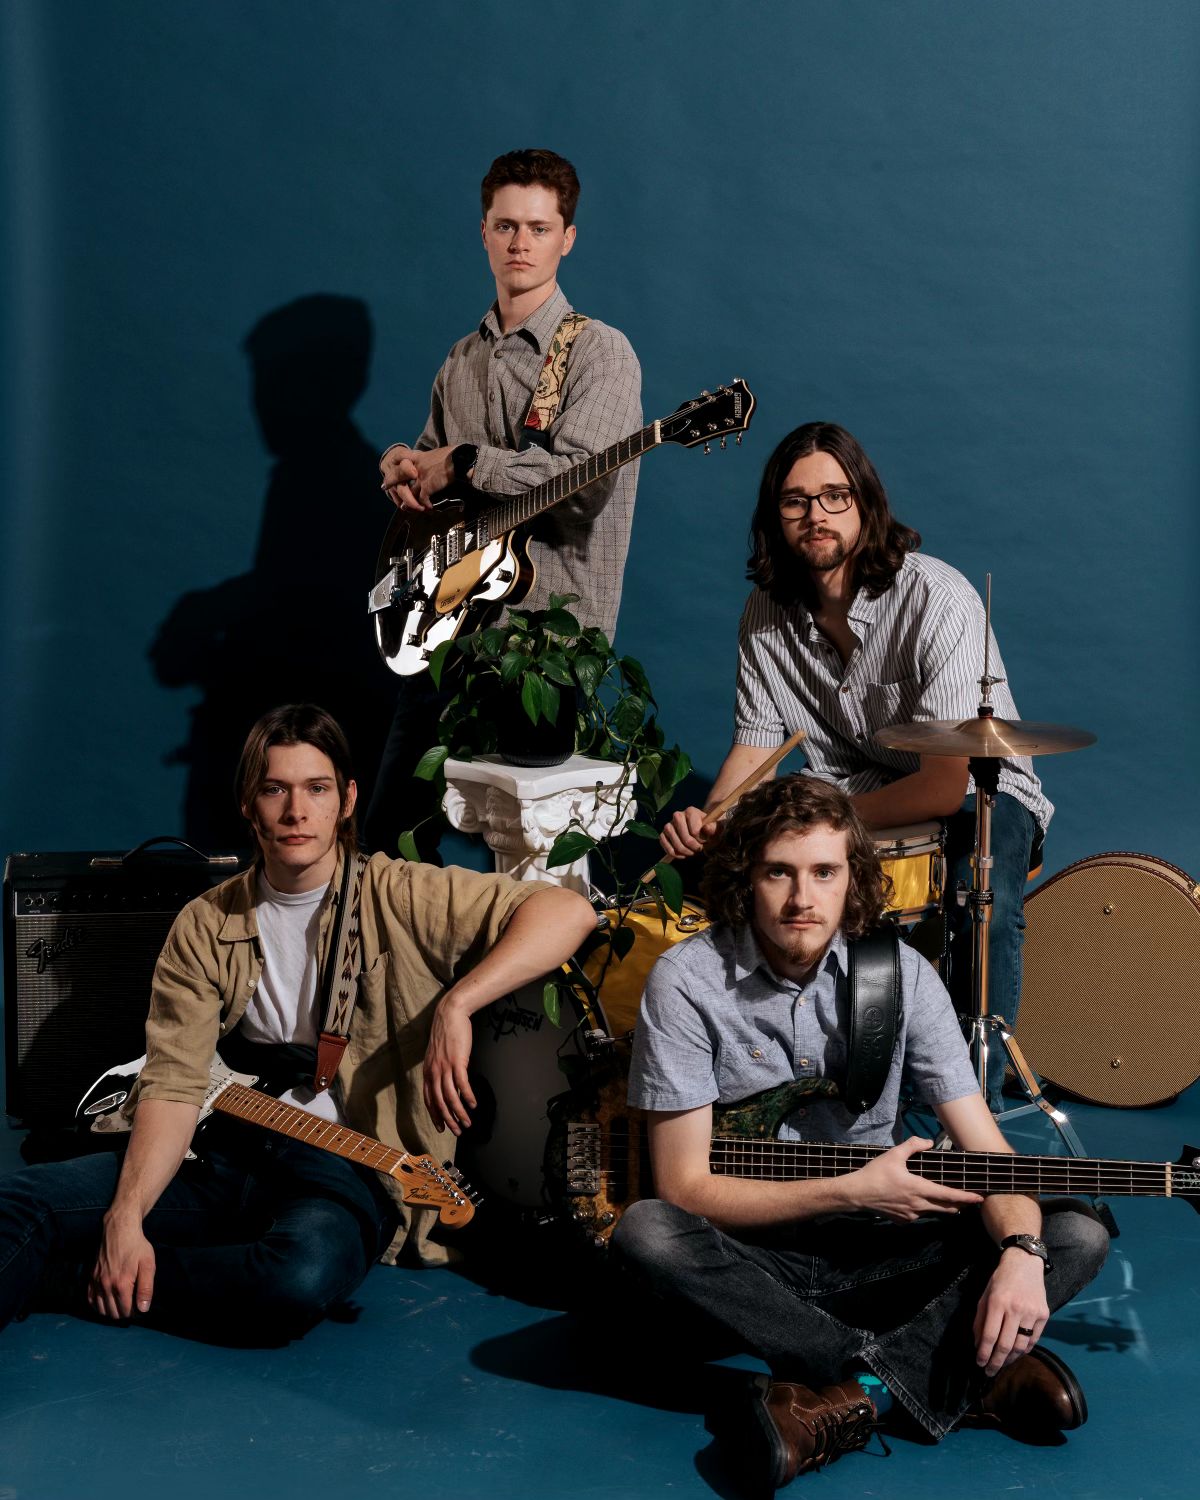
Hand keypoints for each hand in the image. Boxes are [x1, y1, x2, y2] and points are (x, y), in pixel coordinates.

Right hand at [88, 1211, 155, 1319]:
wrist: (120, 1230)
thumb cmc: (137, 1246)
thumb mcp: (148, 1264)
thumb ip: (146, 1288)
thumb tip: (143, 1309)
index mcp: (122, 1284)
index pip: (125, 1311)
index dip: (133, 1313)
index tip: (139, 1309)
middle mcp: (106, 1285)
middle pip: (113, 1312)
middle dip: (122, 1313)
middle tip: (130, 1306)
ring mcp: (97, 1282)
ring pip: (101, 1309)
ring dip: (110, 1311)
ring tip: (120, 1306)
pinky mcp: (91, 1277)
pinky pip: (90, 1299)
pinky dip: (97, 1305)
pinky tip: (106, 1303)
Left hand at [379, 444, 455, 511]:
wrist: (459, 459)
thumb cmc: (455, 455)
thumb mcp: (442, 453)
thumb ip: (435, 459)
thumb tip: (442, 461)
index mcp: (420, 457)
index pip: (403, 458)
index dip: (395, 463)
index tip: (389, 465)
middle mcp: (417, 467)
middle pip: (400, 476)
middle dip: (391, 482)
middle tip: (384, 486)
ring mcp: (420, 477)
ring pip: (409, 492)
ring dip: (409, 502)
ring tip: (406, 508)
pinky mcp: (427, 486)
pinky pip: (421, 499)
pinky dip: (425, 505)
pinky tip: (429, 509)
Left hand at [423, 994, 475, 1135]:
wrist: (450, 1014)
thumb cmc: (446, 1032)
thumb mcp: (437, 1054)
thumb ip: (438, 1069)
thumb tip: (446, 1081)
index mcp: (428, 1071)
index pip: (428, 1099)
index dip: (435, 1115)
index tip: (442, 1127)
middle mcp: (434, 1071)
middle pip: (439, 1102)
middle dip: (448, 1119)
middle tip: (457, 1131)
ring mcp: (445, 1067)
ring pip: (450, 1096)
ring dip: (459, 1112)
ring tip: (467, 1122)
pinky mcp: (457, 1061)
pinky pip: (462, 1084)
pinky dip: (467, 1096)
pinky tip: (473, 1104)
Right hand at [659, 806, 716, 859]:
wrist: (701, 830)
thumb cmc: (709, 829)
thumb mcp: (716, 828)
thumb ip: (714, 828)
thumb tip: (706, 828)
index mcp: (691, 811)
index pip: (695, 831)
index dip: (702, 840)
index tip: (706, 841)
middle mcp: (677, 815)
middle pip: (685, 838)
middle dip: (694, 847)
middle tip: (699, 849)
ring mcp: (669, 824)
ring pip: (675, 842)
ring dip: (684, 851)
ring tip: (692, 852)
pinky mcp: (663, 833)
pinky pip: (664, 845)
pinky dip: (673, 853)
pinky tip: (682, 855)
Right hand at [846, 1137, 984, 1221]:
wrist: (857, 1194)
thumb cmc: (875, 1173)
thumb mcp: (894, 1154)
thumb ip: (913, 1145)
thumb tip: (928, 1142)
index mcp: (918, 1188)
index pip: (948, 1195)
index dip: (965, 1197)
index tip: (979, 1198)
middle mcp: (917, 1205)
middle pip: (946, 1208)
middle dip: (960, 1205)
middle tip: (971, 1201)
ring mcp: (910, 1215)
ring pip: (932, 1213)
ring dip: (943, 1208)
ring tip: (950, 1203)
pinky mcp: (902, 1221)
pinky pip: (918, 1215)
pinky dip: (923, 1209)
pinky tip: (918, 1203)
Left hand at [973, 1250, 1049, 1374]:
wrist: (1024, 1263)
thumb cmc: (1000, 1280)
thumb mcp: (985, 1295)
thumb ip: (980, 1319)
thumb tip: (978, 1344)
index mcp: (997, 1302)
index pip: (989, 1335)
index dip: (983, 1353)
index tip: (979, 1363)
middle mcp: (1015, 1308)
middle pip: (1005, 1345)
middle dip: (996, 1362)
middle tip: (989, 1371)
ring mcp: (1032, 1312)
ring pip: (1021, 1346)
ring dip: (1010, 1359)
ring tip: (1002, 1364)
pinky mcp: (1044, 1315)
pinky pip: (1034, 1339)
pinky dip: (1024, 1350)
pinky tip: (1016, 1354)